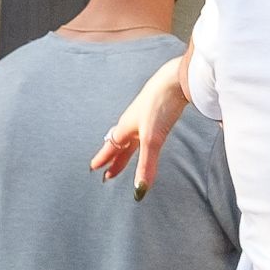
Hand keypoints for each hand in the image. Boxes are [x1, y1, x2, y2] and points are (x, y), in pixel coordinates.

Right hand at [90, 60, 193, 196]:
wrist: (176, 79)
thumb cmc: (159, 105)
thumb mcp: (152, 139)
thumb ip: (146, 164)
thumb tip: (140, 189)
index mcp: (125, 128)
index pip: (111, 148)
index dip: (103, 159)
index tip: (94, 168)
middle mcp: (132, 122)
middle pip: (120, 145)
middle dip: (114, 159)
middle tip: (107, 173)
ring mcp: (144, 117)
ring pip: (131, 138)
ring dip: (126, 150)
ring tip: (122, 157)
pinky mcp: (157, 113)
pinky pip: (143, 130)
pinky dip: (140, 140)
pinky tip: (145, 137)